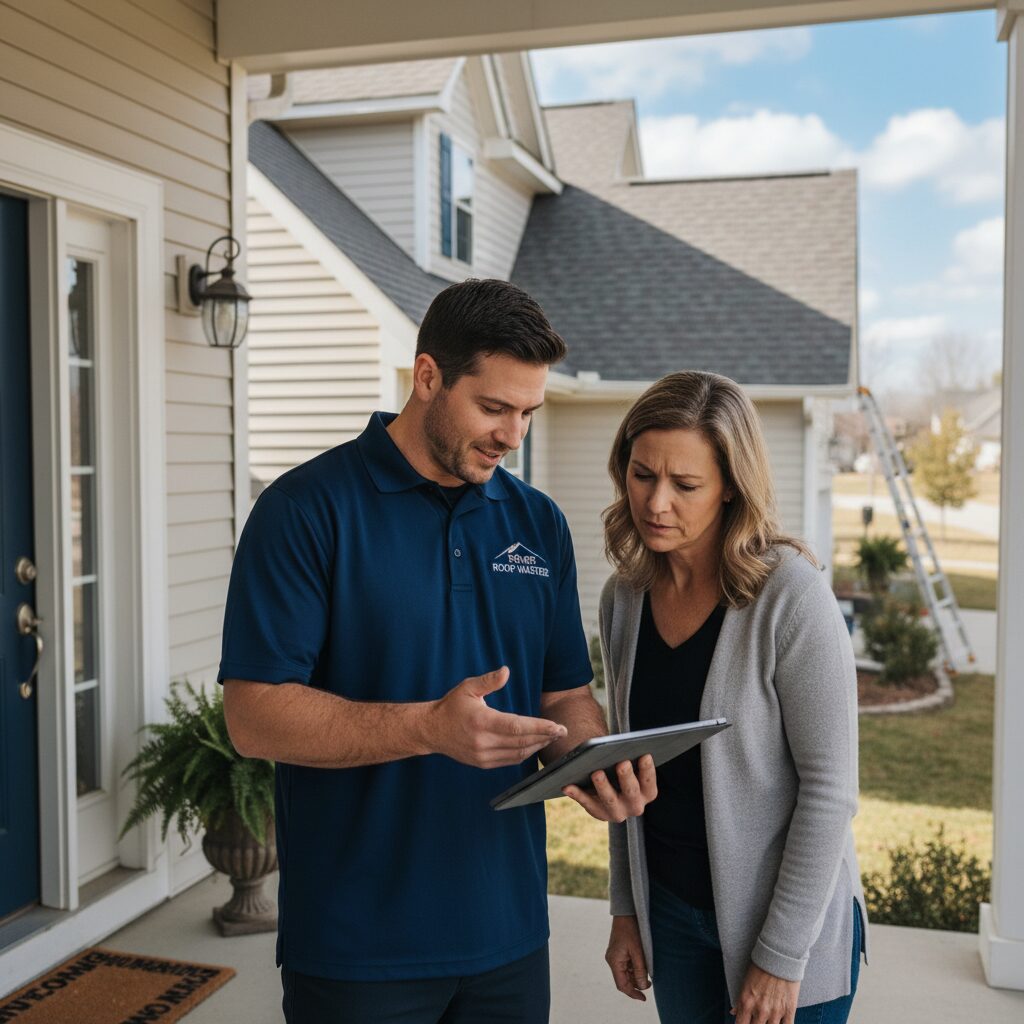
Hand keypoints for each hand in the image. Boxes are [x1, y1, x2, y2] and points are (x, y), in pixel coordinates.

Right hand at [426, 667, 566, 768]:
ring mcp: (483, 756)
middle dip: (545, 737)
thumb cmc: (452, 706)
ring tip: (551, 737)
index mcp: (482, 721)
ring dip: (537, 746)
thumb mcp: (468, 687)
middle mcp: (483, 742)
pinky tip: (534, 744)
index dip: (539, 728)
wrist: (432, 730)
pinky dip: (525, 753)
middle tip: (562, 731)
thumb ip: (488, 680)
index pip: (517, 727)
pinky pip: (510, 760)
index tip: (557, 727)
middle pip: (522, 742)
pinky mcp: (483, 763)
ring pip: (518, 754)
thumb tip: (506, 671)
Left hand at [562, 755, 657, 821]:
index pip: (649, 783)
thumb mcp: (630, 766)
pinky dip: (577, 794)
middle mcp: (635, 806)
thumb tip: (622, 746)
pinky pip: (586, 803)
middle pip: (631, 792)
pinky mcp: (598, 813)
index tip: (645, 754)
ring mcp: (617, 812)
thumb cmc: (622, 769)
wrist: (609, 787)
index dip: (648, 769)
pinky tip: (567, 785)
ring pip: (610, 800)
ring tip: (596, 773)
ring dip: (603, 787)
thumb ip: (630, 758)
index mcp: (647, 793)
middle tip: (622, 763)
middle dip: (627, 777)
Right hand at [605, 915, 649, 999]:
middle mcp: (612, 960)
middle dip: (636, 984)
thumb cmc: (631, 931)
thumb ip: (640, 970)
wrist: (625, 914)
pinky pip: (626, 966)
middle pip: (623, 980)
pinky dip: (634, 969)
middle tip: (650, 984)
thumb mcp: (638, 951)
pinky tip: (643, 967)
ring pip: (625, 974)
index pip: (622, 985)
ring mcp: (614, 956)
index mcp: (614, 961)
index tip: (643, 998)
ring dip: (636, 977)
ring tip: (648, 975)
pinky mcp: (618, 953)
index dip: (632, 993)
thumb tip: (643, 987)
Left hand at [731, 963, 799, 1023]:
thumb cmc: (761, 966)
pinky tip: (780, 1022)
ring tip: (767, 1020)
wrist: (779, 956)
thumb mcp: (745, 982)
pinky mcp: (789, 1010)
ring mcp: (775, 1012)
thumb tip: (734, 1012)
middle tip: (757, 1019)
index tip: (745, 1023)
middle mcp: (760, 1010)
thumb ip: (740, 1000)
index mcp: (746, 1002)